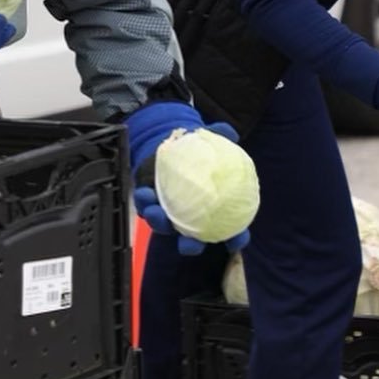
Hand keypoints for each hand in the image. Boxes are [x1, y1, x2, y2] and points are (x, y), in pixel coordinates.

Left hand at [124, 101, 253, 255]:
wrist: (174, 143)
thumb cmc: (200, 148)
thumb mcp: (211, 139)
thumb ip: (221, 134)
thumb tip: (230, 133)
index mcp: (213, 208)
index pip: (230, 230)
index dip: (235, 239)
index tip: (235, 242)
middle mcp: (192, 216)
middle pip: (193, 239)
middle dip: (190, 246)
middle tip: (189, 245)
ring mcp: (170, 211)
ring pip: (165, 225)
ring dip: (160, 223)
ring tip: (156, 214)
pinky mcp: (151, 200)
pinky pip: (145, 206)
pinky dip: (144, 202)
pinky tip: (144, 192)